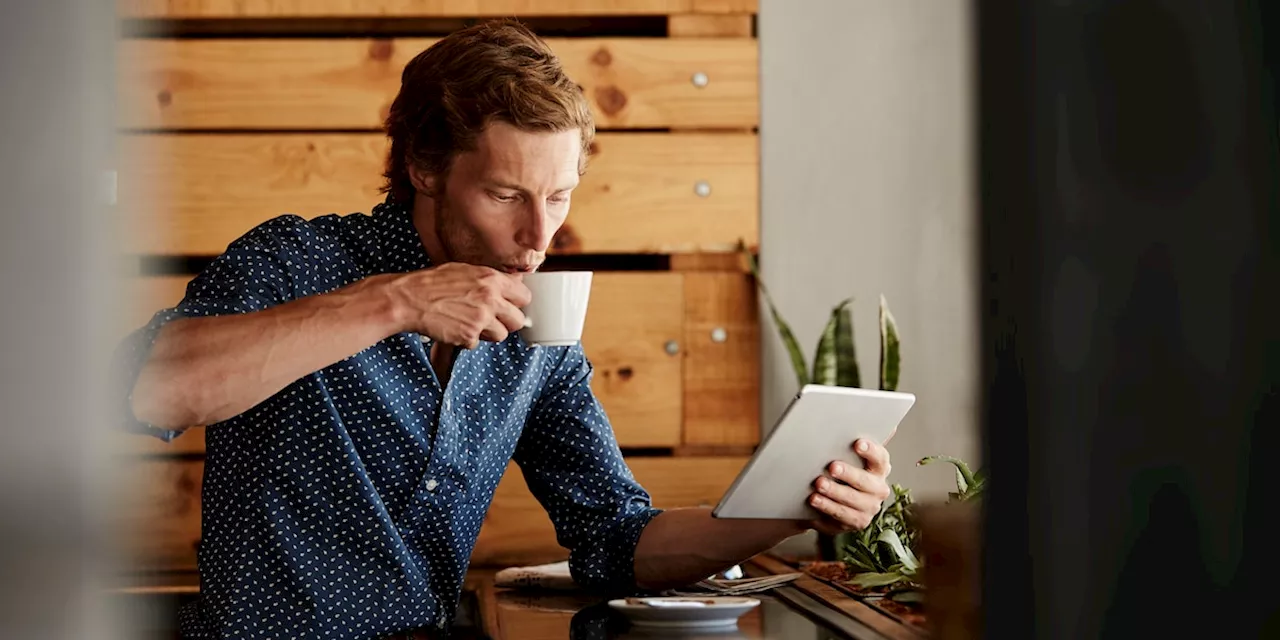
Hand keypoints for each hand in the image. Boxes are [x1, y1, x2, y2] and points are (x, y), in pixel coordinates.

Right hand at [384, 263, 531, 347]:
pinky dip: (467, 339)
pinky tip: (455, 327)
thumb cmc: (432, 282)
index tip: (510, 306)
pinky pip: (477, 343)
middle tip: (494, 319)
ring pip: (501, 335)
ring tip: (471, 323)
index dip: (517, 303)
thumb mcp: (465, 270)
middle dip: (507, 322)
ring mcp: (480, 319)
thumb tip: (511, 284)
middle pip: (518, 320)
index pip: (524, 296)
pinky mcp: (468, 336)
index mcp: (491, 280)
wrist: (409, 298)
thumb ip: (490, 279)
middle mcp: (490, 299)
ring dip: (489, 333)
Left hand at [807, 439, 891, 534]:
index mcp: (879, 468)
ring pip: (853, 501)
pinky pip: (841, 517)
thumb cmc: (834, 468)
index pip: (881, 458)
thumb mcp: (841, 452)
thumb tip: (865, 418)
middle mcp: (878, 489)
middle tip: (831, 466)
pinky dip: (826, 508)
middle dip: (849, 474)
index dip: (871, 450)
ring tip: (818, 484)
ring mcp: (868, 508)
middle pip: (867, 482)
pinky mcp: (855, 523)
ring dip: (835, 492)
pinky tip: (813, 500)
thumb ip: (848, 437)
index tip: (857, 442)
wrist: (819, 496)